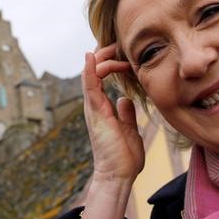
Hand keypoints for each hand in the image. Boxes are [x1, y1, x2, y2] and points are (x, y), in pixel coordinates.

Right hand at [82, 44, 144, 184]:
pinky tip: (91, 57)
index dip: (112, 60)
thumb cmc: (123, 157)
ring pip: (90, 74)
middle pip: (95, 70)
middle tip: (119, 42)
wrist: (118, 176)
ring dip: (100, 58)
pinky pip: (89, 87)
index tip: (127, 53)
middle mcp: (95, 104)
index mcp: (103, 106)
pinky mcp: (95, 112)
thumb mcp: (129, 128)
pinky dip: (89, 70)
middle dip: (106, 53)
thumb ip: (125, 113)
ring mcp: (93, 108)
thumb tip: (125, 100)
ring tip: (112, 46)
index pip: (102, 75)